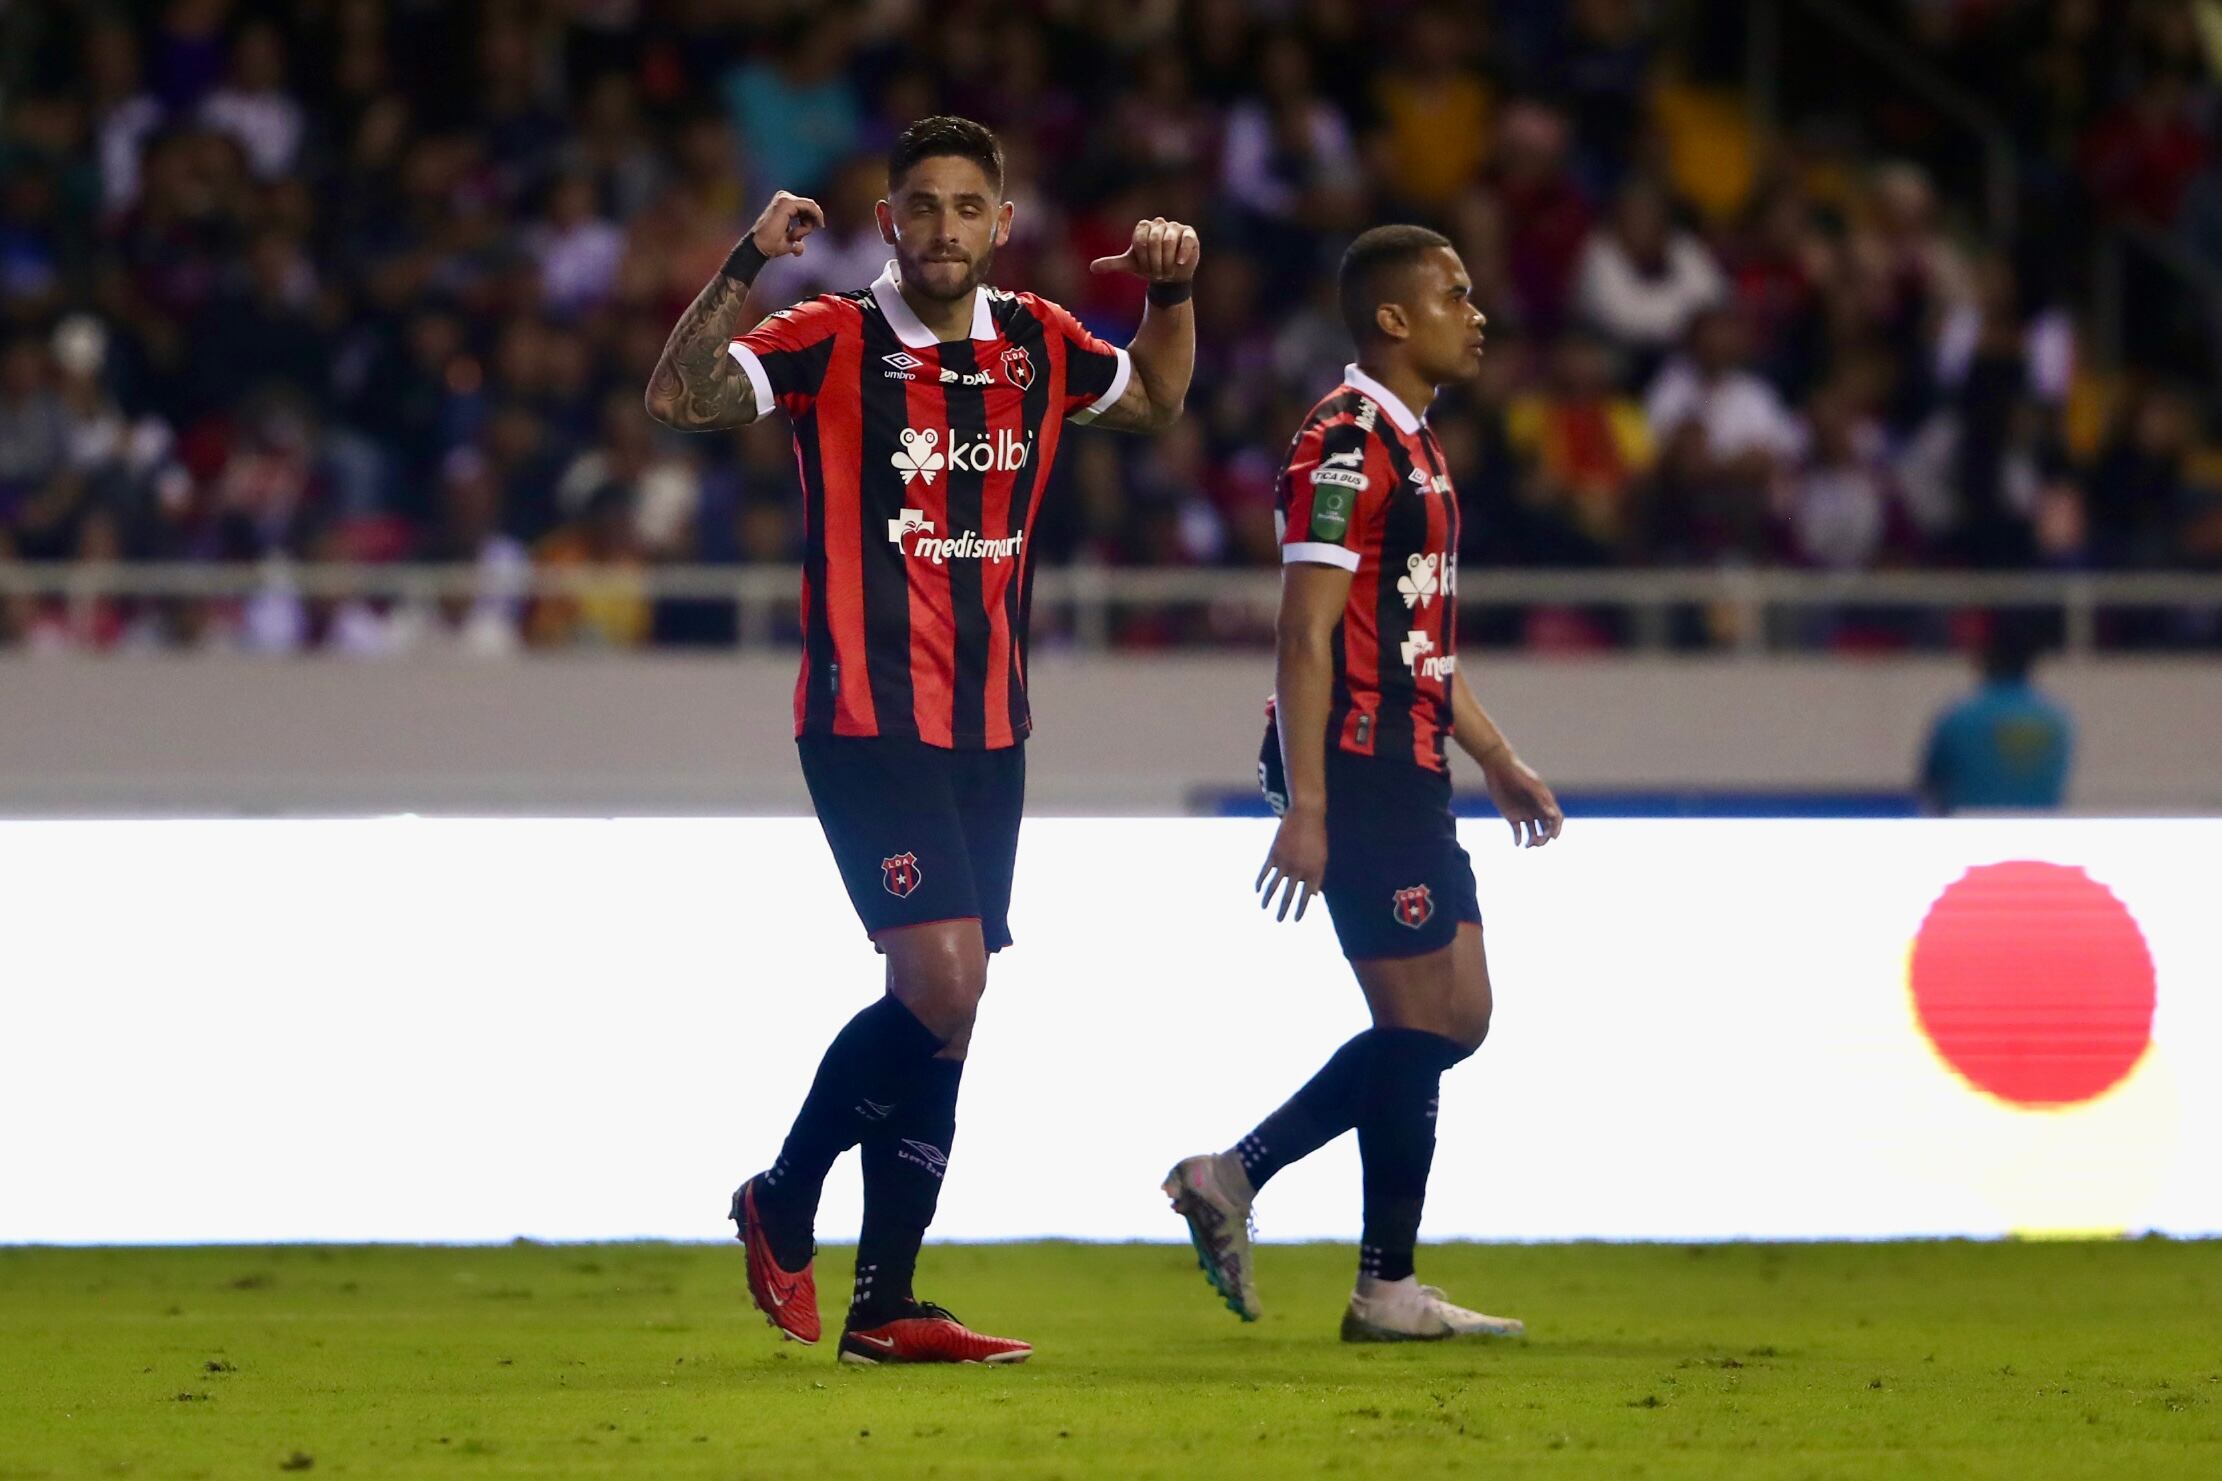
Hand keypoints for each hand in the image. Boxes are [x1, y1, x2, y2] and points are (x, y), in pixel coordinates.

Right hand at [750, 191, 825, 257]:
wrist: (760, 247)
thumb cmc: (771, 245)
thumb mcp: (789, 242)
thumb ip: (796, 242)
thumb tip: (800, 249)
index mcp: (785, 203)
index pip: (807, 206)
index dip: (816, 216)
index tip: (820, 226)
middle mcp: (784, 197)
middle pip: (810, 206)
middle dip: (811, 222)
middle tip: (798, 237)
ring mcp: (784, 198)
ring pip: (811, 207)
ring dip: (807, 226)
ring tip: (792, 237)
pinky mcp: (786, 203)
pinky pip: (810, 207)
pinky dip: (809, 221)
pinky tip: (796, 233)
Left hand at [1090, 217, 1199, 283]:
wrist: (1169, 276)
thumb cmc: (1149, 267)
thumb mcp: (1130, 265)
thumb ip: (1112, 264)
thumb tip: (1092, 268)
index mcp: (1143, 227)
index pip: (1140, 240)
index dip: (1143, 259)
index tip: (1146, 269)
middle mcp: (1159, 223)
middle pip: (1155, 240)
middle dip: (1155, 261)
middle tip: (1157, 273)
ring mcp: (1175, 227)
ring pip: (1169, 241)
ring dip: (1167, 261)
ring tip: (1168, 270)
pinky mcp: (1189, 234)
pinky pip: (1186, 239)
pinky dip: (1182, 253)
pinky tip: (1179, 263)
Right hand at [1255, 805, 1326, 921]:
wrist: (1307, 814)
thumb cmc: (1317, 836)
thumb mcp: (1322, 857)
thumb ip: (1317, 877)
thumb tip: (1313, 896)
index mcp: (1314, 872)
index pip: (1306, 897)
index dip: (1300, 910)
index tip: (1295, 920)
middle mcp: (1299, 870)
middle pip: (1288, 895)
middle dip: (1283, 910)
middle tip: (1279, 921)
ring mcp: (1285, 862)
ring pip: (1273, 887)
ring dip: (1268, 900)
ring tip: (1264, 909)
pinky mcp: (1274, 854)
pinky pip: (1264, 873)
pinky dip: (1259, 882)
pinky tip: (1257, 891)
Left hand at [1484, 752, 1563, 848]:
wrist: (1498, 767)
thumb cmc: (1517, 773)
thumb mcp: (1530, 785)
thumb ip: (1541, 799)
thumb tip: (1552, 814)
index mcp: (1544, 801)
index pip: (1556, 819)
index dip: (1557, 829)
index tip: (1553, 837)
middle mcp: (1536, 809)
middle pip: (1546, 829)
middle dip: (1544, 838)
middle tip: (1536, 843)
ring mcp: (1525, 813)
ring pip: (1533, 833)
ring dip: (1533, 841)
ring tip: (1527, 845)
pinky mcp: (1512, 816)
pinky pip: (1518, 832)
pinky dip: (1518, 839)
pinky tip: (1517, 843)